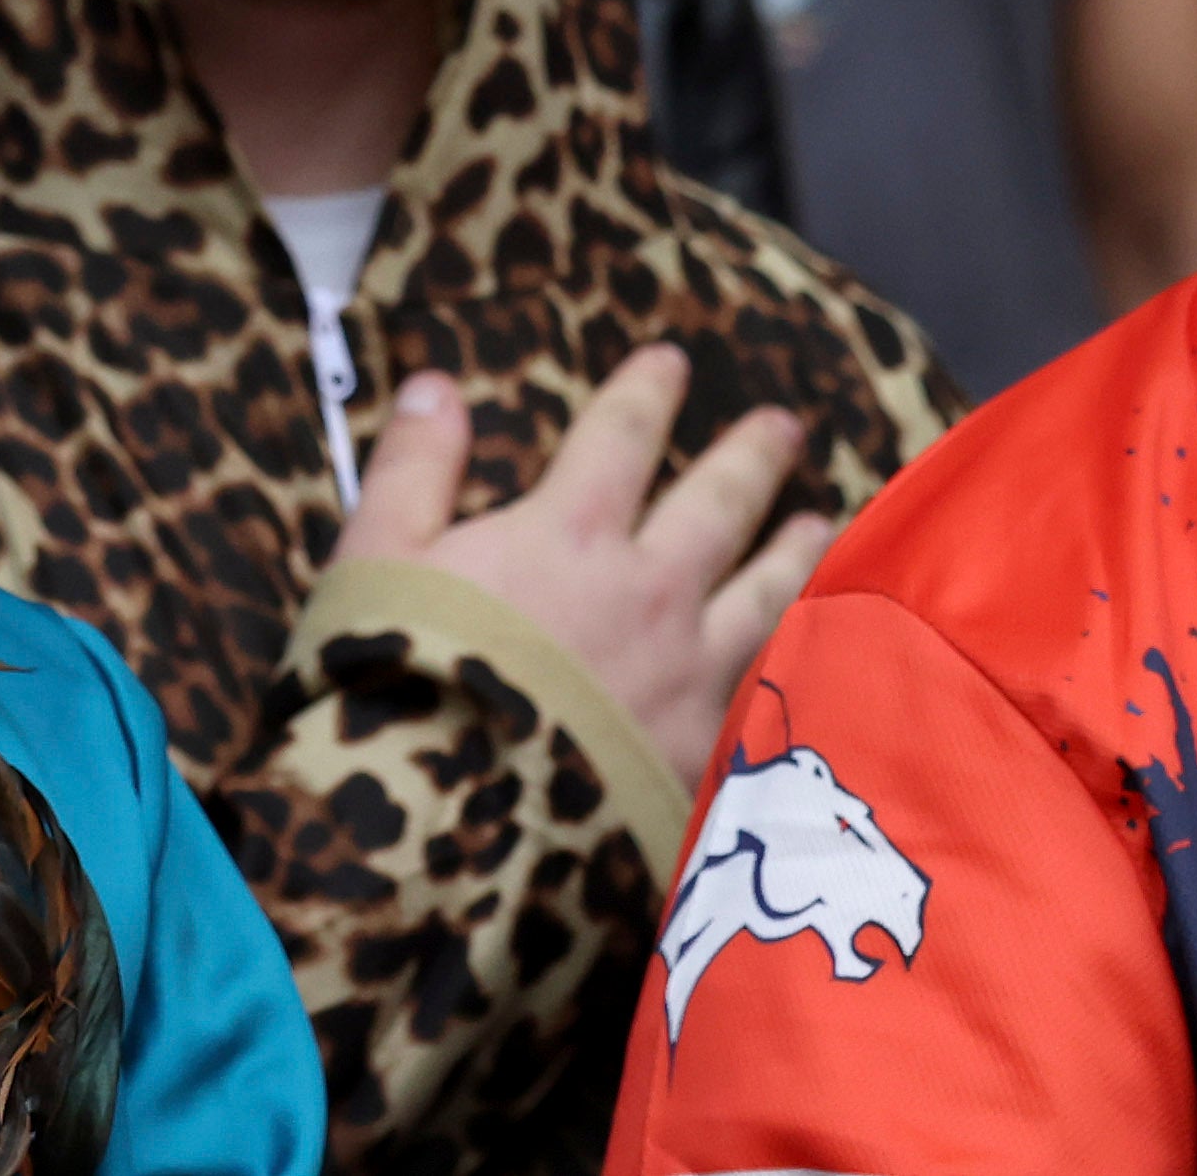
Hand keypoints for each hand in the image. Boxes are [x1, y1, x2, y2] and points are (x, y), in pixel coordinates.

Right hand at [331, 345, 826, 790]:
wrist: (451, 835)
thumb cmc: (400, 687)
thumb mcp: (378, 559)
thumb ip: (415, 468)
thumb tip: (435, 385)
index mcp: (568, 535)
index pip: (620, 438)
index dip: (645, 394)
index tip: (669, 362)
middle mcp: (647, 594)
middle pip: (719, 506)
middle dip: (752, 458)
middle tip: (785, 427)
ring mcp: (688, 680)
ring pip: (764, 596)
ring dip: (793, 553)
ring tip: (819, 525)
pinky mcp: (706, 760)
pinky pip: (769, 695)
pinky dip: (799, 664)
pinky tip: (814, 661)